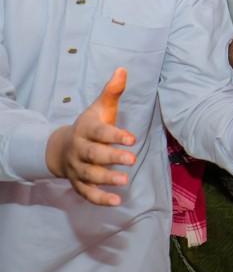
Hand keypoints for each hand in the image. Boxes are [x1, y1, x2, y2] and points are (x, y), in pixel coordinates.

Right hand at [45, 68, 137, 205]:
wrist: (62, 147)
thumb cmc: (90, 126)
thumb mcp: (100, 108)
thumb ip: (112, 92)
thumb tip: (123, 69)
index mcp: (86, 129)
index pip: (99, 132)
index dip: (114, 136)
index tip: (132, 138)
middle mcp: (79, 150)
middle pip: (93, 155)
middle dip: (111, 157)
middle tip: (131, 160)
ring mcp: (77, 168)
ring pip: (90, 175)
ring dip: (106, 179)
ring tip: (125, 181)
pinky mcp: (78, 183)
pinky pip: (87, 193)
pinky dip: (100, 199)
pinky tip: (117, 201)